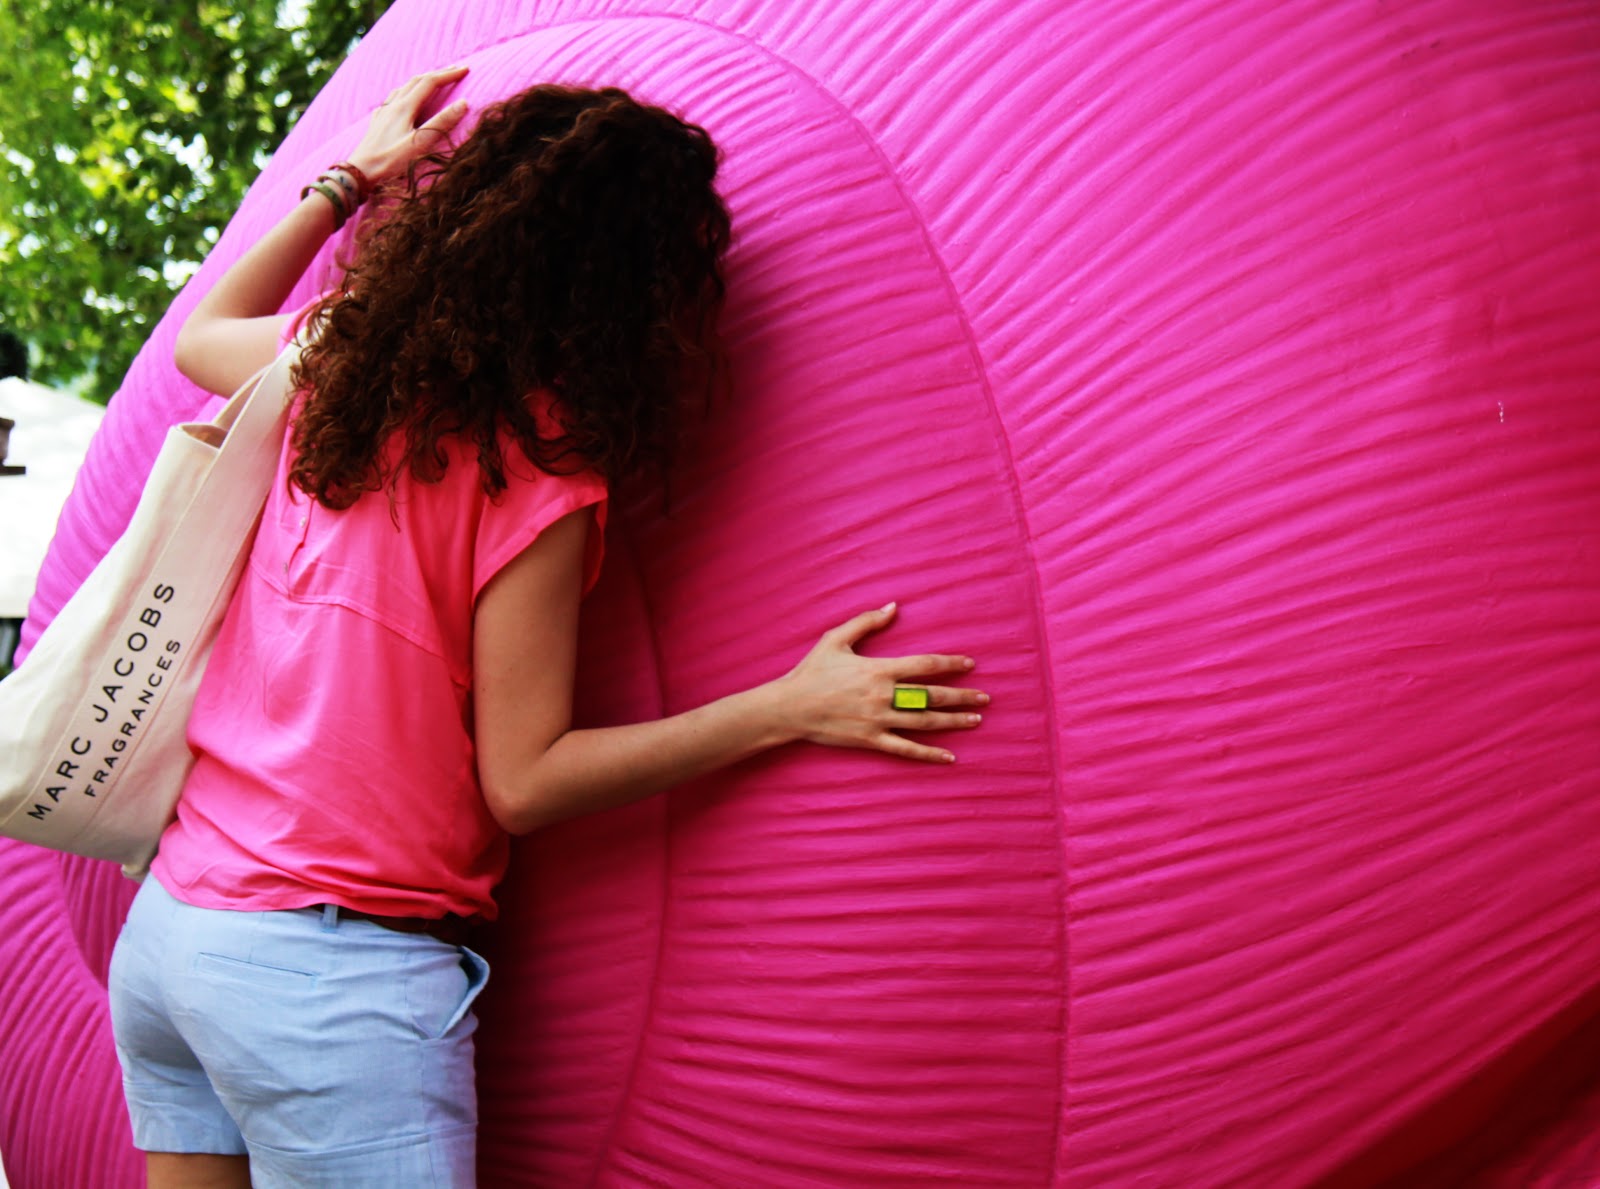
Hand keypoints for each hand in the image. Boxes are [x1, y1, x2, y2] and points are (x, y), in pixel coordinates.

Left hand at [346, 65, 471, 183]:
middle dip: (438, 74)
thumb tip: (464, 103)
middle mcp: (393, 105)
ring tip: (433, 80)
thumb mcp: (420, 143)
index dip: (449, 75)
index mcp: (404, 107)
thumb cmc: (390, 161)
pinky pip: (392, 99)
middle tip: (455, 71)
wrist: (359, 172)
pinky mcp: (377, 122)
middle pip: (417, 80)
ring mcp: (383, 112)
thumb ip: (441, 122)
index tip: (466, 70)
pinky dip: (405, 92)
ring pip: (404, 87)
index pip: (430, 82)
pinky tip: (404, 98)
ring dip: (421, 80)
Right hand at [772, 602, 986, 763]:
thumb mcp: (835, 639)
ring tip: (975, 720)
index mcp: (878, 669)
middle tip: (985, 698)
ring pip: (924, 722)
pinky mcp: (871, 740)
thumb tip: (894, 606)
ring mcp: (878, 721)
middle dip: (961, 696)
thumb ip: (866, 621)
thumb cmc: (811, 671)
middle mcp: (883, 696)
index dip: (950, 663)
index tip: (970, 664)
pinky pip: (906, 749)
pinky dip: (929, 754)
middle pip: (931, 696)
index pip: (924, 665)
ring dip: (953, 721)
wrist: (789, 708)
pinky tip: (949, 757)